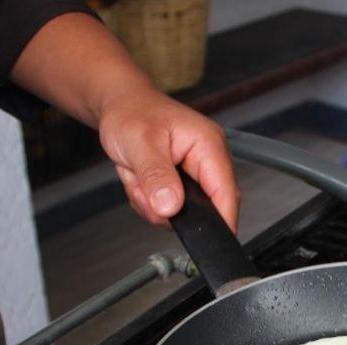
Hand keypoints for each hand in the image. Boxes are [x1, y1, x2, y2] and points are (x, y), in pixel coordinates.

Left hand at [8, 13, 240, 231]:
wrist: (119, 105)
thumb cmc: (130, 112)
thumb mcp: (140, 143)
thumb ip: (157, 176)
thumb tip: (171, 206)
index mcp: (209, 145)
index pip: (227, 193)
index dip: (219, 220)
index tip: (202, 237)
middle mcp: (208, 160)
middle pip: (205, 208)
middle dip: (169, 208)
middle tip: (143, 188)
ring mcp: (196, 173)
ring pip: (183, 212)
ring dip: (153, 204)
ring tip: (138, 178)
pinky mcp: (184, 183)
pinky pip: (170, 209)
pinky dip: (150, 202)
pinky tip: (141, 181)